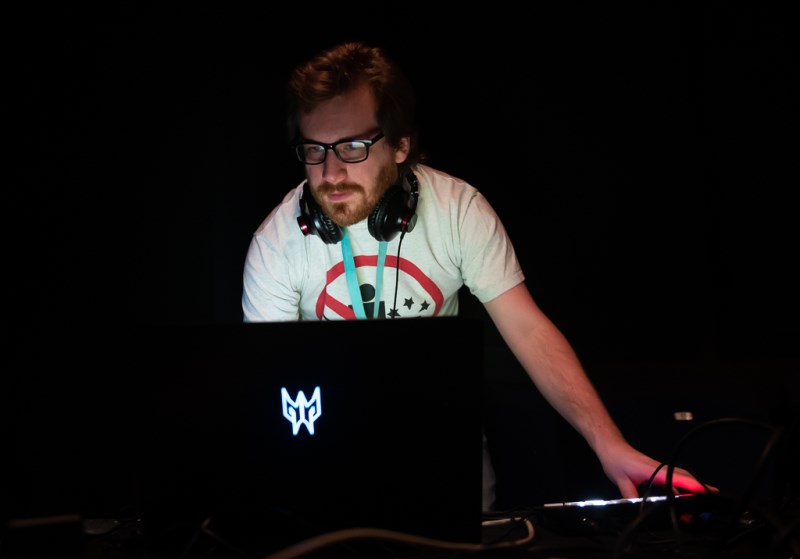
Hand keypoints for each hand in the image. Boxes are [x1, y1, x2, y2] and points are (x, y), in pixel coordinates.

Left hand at [597, 442, 712, 498]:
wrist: (611, 448)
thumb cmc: (616, 460)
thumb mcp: (620, 480)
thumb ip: (629, 495)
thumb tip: (637, 507)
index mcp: (652, 469)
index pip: (675, 478)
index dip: (691, 485)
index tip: (704, 491)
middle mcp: (659, 468)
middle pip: (684, 477)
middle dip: (699, 488)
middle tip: (712, 499)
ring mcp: (659, 469)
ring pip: (680, 477)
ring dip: (692, 488)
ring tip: (701, 501)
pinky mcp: (656, 471)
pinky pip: (673, 478)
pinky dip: (682, 486)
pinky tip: (684, 496)